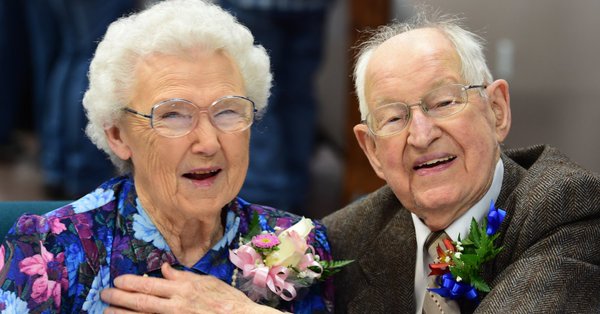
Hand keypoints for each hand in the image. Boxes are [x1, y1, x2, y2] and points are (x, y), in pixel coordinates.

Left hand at [101, 263, 281, 313]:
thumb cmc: (227, 300)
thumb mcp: (207, 282)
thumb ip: (183, 277)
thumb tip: (165, 269)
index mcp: (184, 289)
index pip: (150, 285)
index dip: (131, 283)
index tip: (117, 280)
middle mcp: (177, 306)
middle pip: (142, 302)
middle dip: (120, 298)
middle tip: (104, 294)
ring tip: (107, 312)